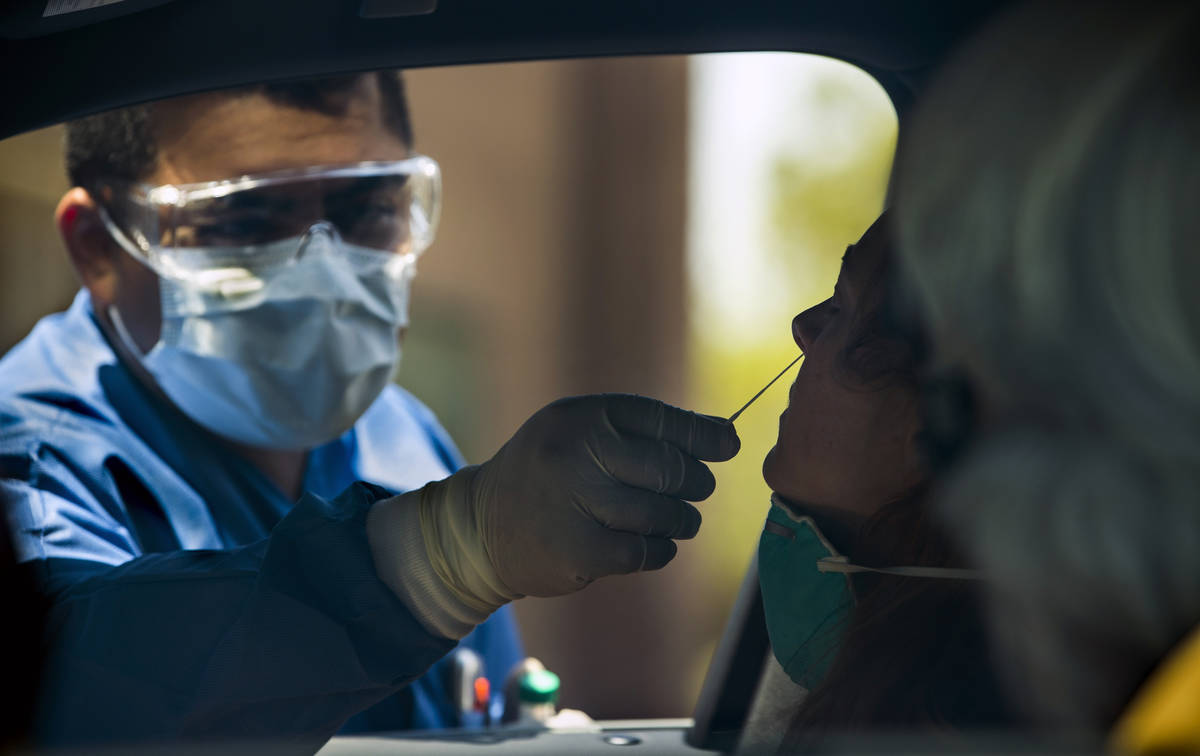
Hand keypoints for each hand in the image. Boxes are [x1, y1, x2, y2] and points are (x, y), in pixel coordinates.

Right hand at [368, 393, 739, 637]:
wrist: (483, 526)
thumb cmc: (550, 472)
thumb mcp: (583, 432)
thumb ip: (647, 431)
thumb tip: (725, 436)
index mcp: (582, 417)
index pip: (662, 420)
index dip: (704, 435)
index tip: (728, 444)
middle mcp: (576, 454)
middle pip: (671, 469)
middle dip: (696, 481)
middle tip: (696, 488)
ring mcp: (574, 504)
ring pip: (664, 513)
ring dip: (682, 519)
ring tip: (677, 518)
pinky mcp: (578, 551)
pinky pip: (646, 551)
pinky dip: (660, 549)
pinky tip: (652, 542)